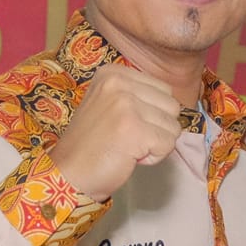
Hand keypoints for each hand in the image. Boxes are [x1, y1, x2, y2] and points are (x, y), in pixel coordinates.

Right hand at [47, 66, 185, 199]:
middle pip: (172, 106)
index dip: (152, 114)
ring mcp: (126, 105)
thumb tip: (176, 106)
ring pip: (173, 126)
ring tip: (128, 146)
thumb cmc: (93, 144)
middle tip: (129, 138)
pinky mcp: (134, 129)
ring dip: (156, 143)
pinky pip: (168, 144)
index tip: (126, 125)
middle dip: (158, 128)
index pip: (163, 89)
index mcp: (113, 72)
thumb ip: (139, 96)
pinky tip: (130, 157)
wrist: (69, 172)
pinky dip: (154, 157)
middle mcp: (118, 83)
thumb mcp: (110, 104)